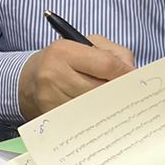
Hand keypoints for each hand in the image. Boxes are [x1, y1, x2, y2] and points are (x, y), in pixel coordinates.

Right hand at [19, 37, 134, 118]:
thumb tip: (132, 74)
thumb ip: (115, 54)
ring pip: (93, 107)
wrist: (29, 79)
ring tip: (118, 105)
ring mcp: (50, 98)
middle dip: (119, 93)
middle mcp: (54, 74)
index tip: (135, 80)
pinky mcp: (49, 116)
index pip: (105, 65)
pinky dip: (95, 117)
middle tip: (131, 96)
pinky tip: (102, 115)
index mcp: (64, 51)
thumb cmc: (66, 59)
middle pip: (100, 90)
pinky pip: (81, 120)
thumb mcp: (89, 45)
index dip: (124, 73)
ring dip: (109, 107)